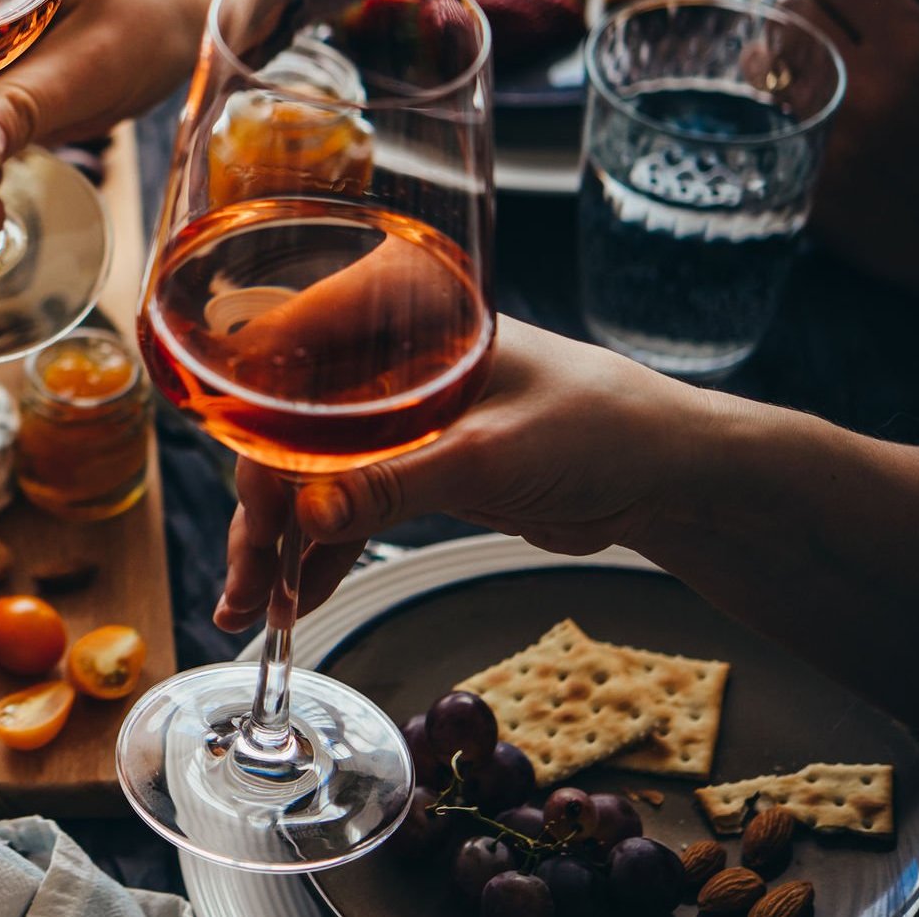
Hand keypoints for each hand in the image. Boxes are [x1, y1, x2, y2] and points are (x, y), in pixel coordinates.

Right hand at [214, 319, 719, 631]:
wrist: (670, 476)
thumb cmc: (601, 428)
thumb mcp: (489, 454)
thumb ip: (394, 482)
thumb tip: (305, 519)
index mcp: (398, 309)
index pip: (285, 359)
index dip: (250, 430)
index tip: (248, 504)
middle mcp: (381, 350)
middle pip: (284, 428)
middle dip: (261, 510)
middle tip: (249, 583)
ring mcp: (391, 411)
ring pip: (304, 474)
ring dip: (278, 542)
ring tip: (255, 609)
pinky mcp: (408, 462)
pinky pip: (340, 505)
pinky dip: (316, 550)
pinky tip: (295, 596)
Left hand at [781, 0, 918, 306]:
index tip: (874, 10)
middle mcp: (874, 89)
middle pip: (791, 10)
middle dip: (820, 23)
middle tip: (859, 54)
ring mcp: (833, 140)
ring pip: (765, 58)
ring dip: (791, 61)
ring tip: (837, 83)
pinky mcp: (807, 185)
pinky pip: (760, 112)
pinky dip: (779, 106)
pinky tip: (814, 118)